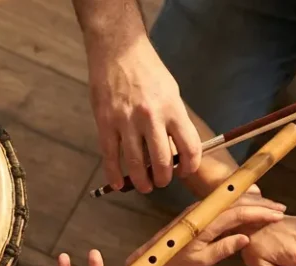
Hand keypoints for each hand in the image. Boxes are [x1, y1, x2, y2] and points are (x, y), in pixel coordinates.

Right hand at [88, 37, 199, 192]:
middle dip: (163, 178)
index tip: (184, 171)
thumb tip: (177, 149)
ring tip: (145, 186)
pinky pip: (111, 155)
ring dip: (142, 181)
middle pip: (162, 161)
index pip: (189, 147)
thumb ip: (174, 120)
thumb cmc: (148, 70)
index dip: (189, 166)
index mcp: (172, 109)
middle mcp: (151, 117)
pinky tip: (119, 183)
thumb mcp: (171, 91)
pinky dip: (115, 174)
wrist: (118, 49)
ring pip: (136, 163)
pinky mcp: (106, 122)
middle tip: (161, 181)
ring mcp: (126, 121)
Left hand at [131, 192, 285, 265]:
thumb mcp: (201, 262)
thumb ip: (224, 248)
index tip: (278, 215)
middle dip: (261, 204)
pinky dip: (241, 206)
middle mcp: (202, 211)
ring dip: (252, 203)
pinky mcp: (198, 213)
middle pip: (237, 202)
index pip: (238, 213)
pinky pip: (224, 205)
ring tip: (271, 208)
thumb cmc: (174, 264)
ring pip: (231, 201)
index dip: (260, 213)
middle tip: (282, 209)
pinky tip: (251, 211)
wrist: (150, 260)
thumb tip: (247, 238)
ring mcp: (200, 210)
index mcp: (204, 223)